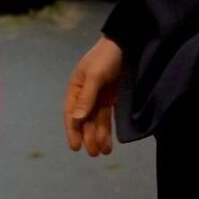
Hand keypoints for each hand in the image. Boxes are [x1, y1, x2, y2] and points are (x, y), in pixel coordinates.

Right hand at [64, 37, 122, 156]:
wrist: (127, 44)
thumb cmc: (106, 57)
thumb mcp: (95, 75)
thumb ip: (87, 97)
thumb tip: (77, 119)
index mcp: (76, 87)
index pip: (71, 113)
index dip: (72, 130)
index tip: (75, 147)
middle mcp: (86, 94)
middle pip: (84, 120)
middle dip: (87, 137)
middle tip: (92, 153)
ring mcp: (99, 97)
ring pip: (96, 121)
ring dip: (98, 136)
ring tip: (103, 152)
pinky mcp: (112, 98)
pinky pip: (107, 117)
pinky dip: (107, 130)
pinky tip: (109, 142)